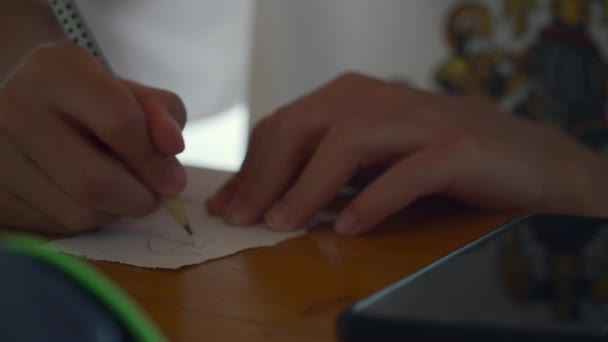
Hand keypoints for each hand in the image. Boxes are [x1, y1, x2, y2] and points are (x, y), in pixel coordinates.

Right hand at [0, 43, 186, 233]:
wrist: (32, 105)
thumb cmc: (94, 101)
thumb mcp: (135, 94)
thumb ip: (163, 114)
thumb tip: (172, 147)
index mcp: (54, 70)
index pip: (120, 123)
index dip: (155, 160)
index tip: (173, 178)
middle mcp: (13, 108)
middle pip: (95, 182)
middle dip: (140, 198)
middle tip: (153, 195)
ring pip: (77, 214)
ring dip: (113, 212)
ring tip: (115, 187)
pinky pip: (56, 230)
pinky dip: (84, 221)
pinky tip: (83, 196)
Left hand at [206, 72, 607, 234]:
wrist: (528, 161)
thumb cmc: (441, 160)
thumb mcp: (373, 159)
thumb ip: (326, 169)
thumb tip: (268, 196)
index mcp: (355, 96)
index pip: (285, 124)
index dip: (250, 166)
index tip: (226, 205)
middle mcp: (382, 99)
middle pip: (304, 125)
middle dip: (265, 174)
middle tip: (241, 218)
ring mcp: (420, 121)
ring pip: (348, 141)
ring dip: (308, 185)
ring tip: (282, 223)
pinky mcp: (457, 149)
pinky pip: (407, 172)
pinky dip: (374, 199)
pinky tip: (350, 227)